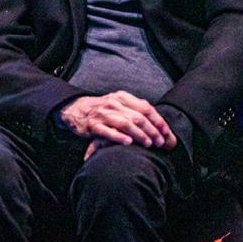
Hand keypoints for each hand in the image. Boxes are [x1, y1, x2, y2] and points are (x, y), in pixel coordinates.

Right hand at [59, 91, 176, 151]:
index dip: (157, 120)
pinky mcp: (92, 126)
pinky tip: (128, 143)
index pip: (145, 107)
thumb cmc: (102, 109)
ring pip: (125, 124)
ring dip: (139, 135)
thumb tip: (155, 118)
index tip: (166, 131)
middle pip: (138, 117)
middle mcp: (114, 103)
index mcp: (123, 97)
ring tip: (148, 144)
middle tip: (160, 142)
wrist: (76, 109)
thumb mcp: (118, 103)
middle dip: (151, 130)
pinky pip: (108, 131)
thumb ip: (134, 108)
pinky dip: (119, 137)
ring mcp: (103, 114)